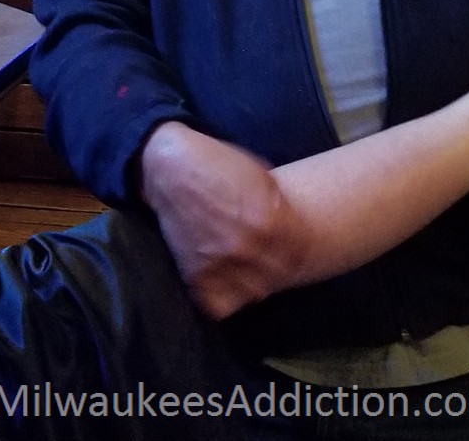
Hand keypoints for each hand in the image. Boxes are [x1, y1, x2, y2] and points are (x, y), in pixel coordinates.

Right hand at [139, 121, 303, 319]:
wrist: (170, 169)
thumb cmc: (217, 165)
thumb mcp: (261, 177)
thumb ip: (280, 208)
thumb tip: (293, 230)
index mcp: (271, 221)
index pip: (298, 255)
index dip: (294, 252)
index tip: (285, 249)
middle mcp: (249, 247)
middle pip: (278, 275)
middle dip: (274, 266)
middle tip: (262, 258)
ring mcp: (222, 264)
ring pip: (253, 293)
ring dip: (251, 282)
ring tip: (243, 269)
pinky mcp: (197, 276)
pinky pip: (220, 304)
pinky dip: (224, 296)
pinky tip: (223, 280)